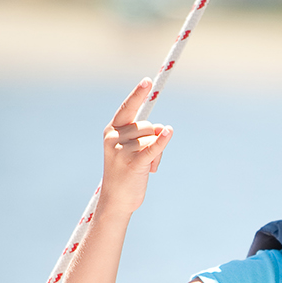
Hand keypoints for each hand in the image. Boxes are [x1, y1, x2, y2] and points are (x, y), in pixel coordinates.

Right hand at [102, 77, 173, 214]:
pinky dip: (162, 142)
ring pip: (153, 138)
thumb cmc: (126, 173)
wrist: (116, 200)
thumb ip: (144, 135)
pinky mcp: (134, 163)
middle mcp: (115, 138)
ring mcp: (122, 150)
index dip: (138, 94)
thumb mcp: (131, 149)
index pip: (127, 108)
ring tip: (146, 168)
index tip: (147, 81)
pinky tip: (169, 133)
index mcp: (112, 131)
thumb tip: (163, 128)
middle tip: (145, 160)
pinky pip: (153, 148)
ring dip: (157, 153)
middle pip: (148, 126)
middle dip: (153, 139)